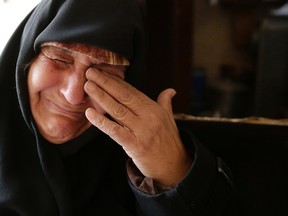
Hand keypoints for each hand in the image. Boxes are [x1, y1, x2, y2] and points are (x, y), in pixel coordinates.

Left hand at [84, 68, 191, 186]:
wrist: (174, 166)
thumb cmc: (169, 141)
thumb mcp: (169, 119)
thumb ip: (165, 102)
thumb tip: (171, 90)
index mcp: (155, 109)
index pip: (132, 91)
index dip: (116, 81)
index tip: (103, 73)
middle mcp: (148, 117)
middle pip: (123, 97)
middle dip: (106, 83)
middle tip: (91, 73)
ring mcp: (142, 131)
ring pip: (118, 110)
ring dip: (101, 97)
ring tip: (88, 86)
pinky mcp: (135, 145)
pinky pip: (115, 131)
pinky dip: (101, 122)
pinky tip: (89, 113)